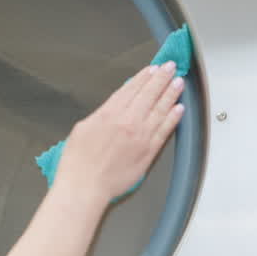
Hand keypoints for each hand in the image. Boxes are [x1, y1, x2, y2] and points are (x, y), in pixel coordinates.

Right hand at [55, 62, 184, 201]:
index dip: (143, 77)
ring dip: (171, 94)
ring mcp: (141, 136)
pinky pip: (165, 130)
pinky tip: (179, 109)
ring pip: (161, 109)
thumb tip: (111, 110)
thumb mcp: (81, 129)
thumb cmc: (78, 164)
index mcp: (109, 113)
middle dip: (161, 78)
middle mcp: (128, 121)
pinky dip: (173, 118)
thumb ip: (100, 116)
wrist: (85, 187)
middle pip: (149, 94)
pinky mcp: (148, 152)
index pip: (131, 89)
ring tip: (178, 83)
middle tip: (170, 68)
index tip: (152, 69)